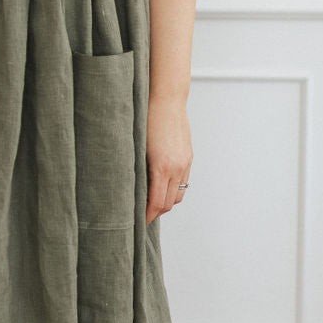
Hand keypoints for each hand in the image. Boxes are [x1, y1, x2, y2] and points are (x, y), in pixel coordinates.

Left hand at [146, 98, 192, 221]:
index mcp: (161, 167)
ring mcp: (185, 163)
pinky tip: (161, 188)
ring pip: (178, 195)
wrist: (167, 100)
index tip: (137, 222)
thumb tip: (133, 190)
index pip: (156, 203)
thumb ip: (139, 170)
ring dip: (165, 203)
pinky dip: (173, 190)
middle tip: (141, 216)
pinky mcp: (188, 157)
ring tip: (151, 204)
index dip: (147, 216)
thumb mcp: (138, 147)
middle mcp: (176, 168)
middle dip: (155, 213)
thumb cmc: (146, 119)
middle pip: (168, 203)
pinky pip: (183, 183)